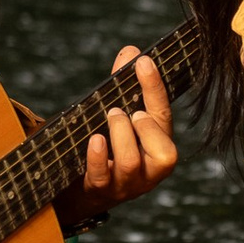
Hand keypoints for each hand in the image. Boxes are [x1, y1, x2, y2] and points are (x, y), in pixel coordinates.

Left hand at [59, 43, 179, 227]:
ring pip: (132, 162)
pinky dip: (98, 156)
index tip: (143, 61)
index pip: (164, 117)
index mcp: (158, 146)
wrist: (78, 190)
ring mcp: (127, 184)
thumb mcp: (117, 117)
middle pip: (162, 151)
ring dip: (120, 134)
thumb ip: (123, 86)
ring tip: (109, 117)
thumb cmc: (106, 147)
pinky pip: (103, 176)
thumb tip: (129, 51)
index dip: (155, 88)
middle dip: (143, 124)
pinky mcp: (101, 191)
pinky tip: (94, 140)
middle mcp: (149, 170)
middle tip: (119, 109)